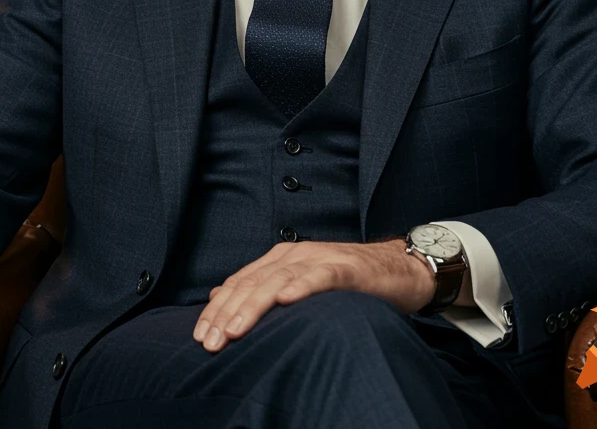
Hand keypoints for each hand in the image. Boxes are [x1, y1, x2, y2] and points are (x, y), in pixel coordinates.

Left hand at [192, 238, 436, 352]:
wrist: (397, 269)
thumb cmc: (347, 284)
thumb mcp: (299, 284)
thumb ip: (262, 288)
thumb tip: (221, 295)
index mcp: (279, 260)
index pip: (240, 283)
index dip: (217, 309)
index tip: (199, 337)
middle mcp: (293, 254)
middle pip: (252, 283)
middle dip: (227, 313)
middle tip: (209, 342)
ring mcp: (319, 258)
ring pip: (278, 279)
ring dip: (253, 305)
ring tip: (234, 329)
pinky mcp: (345, 267)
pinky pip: (319, 276)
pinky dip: (301, 286)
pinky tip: (285, 299)